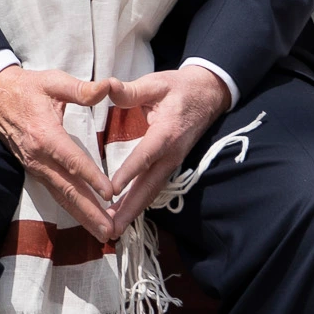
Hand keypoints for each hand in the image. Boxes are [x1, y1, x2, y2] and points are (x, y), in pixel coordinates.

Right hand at [0, 66, 118, 242]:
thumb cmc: (28, 88)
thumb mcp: (53, 81)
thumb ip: (81, 89)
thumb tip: (108, 87)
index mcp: (45, 134)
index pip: (71, 160)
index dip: (91, 177)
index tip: (110, 193)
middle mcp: (39, 157)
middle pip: (67, 188)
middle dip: (90, 211)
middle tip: (110, 229)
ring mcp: (35, 167)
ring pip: (61, 196)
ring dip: (83, 216)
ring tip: (103, 233)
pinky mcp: (35, 171)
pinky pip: (55, 193)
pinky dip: (72, 209)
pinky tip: (86, 220)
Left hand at [103, 68, 235, 231]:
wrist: (208, 95)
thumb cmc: (179, 88)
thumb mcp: (156, 84)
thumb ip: (130, 91)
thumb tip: (106, 87)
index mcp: (166, 133)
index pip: (146, 156)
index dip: (129, 172)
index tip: (112, 189)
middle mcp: (171, 154)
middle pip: (149, 187)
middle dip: (129, 209)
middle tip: (109, 229)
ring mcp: (172, 163)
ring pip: (151, 192)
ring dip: (132, 212)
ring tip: (111, 230)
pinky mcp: (169, 166)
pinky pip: (152, 188)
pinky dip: (138, 204)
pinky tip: (123, 215)